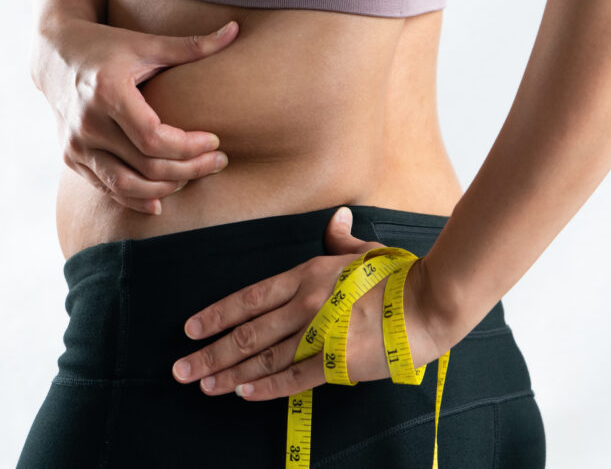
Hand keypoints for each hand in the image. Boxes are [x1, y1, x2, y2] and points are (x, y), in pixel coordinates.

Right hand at [30, 14, 238, 213]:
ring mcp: (76, 143)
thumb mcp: (146, 44)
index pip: (153, 138)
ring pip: (125, 186)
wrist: (54, 55)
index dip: (189, 147)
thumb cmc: (107, 46)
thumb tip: (236, 30)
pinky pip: (107, 188)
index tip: (215, 141)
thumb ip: (192, 45)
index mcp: (107, 92)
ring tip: (192, 177)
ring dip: (165, 190)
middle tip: (217, 162)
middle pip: (146, 166)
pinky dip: (136, 199)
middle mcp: (88, 122)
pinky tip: (161, 200)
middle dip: (188, 169)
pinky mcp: (70, 156)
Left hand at [170, 206, 450, 399]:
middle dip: (210, 352)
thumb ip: (340, 238)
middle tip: (181, 369)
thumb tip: (336, 218)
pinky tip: (242, 392)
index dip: (216, 314)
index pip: (249, 297)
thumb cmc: (398, 275)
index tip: (191, 328)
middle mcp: (306, 304)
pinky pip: (295, 377)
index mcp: (307, 276)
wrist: (429, 303)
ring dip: (229, 372)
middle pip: (248, 332)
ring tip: (202, 384)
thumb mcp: (364, 250)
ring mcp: (320, 333)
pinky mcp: (338, 360)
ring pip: (264, 357)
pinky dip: (266, 387)